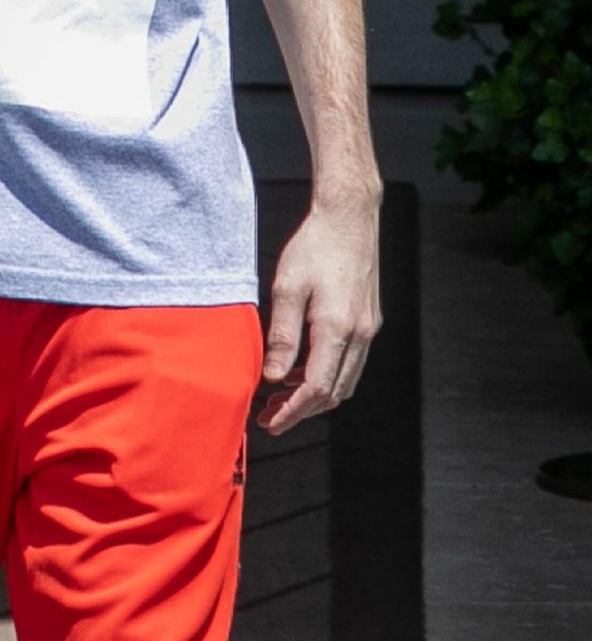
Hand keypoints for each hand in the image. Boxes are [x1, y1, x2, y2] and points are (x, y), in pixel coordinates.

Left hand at [257, 191, 381, 434]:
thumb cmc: (315, 245)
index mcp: (337, 328)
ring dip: (316, 395)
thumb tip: (272, 376)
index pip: (316, 388)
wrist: (350, 217)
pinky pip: (351, 363)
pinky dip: (328, 374)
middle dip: (302, 410)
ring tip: (282, 394)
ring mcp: (368, 329)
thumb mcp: (287, 287)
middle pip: (334, 393)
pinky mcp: (370, 320)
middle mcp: (360, 334)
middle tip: (270, 414)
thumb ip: (282, 335)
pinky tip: (303, 367)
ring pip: (345, 381)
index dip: (292, 412)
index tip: (271, 423)